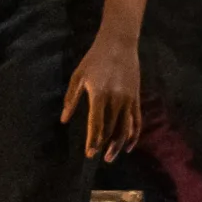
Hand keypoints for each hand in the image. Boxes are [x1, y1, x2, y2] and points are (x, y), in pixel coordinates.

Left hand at [62, 32, 142, 159]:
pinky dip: (134, 135)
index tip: (89, 154)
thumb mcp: (77, 76)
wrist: (119, 44)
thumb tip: (64, 120)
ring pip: (126, 128)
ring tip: (111, 156)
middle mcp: (116, 100)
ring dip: (119, 144)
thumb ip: (71, 99)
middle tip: (98, 157)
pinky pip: (137, 120)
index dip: (93, 140)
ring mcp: (129, 100)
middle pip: (112, 129)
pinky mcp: (137, 98)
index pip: (96, 124)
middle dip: (105, 145)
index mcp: (99, 94)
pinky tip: (128, 145)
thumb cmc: (94, 59)